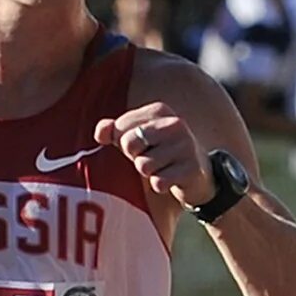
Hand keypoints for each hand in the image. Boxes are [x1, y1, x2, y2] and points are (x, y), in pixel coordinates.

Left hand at [95, 103, 215, 208]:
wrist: (196, 172)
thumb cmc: (158, 152)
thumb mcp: (135, 137)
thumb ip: (113, 130)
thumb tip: (100, 133)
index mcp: (158, 111)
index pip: (120, 126)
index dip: (122, 142)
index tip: (138, 145)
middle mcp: (174, 124)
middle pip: (129, 144)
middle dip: (134, 157)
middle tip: (148, 157)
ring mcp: (185, 145)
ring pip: (143, 166)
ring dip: (147, 172)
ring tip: (161, 167)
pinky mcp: (191, 168)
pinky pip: (158, 182)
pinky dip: (159, 184)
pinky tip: (169, 178)